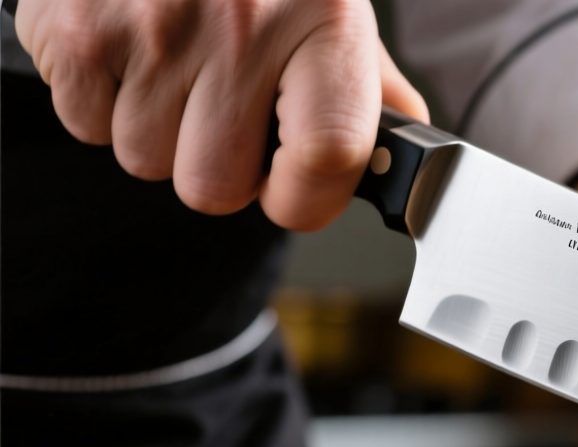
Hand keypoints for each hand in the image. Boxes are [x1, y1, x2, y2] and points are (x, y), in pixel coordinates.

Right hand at [14, 0, 427, 230]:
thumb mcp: (332, 14)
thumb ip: (372, 94)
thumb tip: (400, 165)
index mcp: (323, 26)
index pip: (326, 156)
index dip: (307, 198)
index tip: (296, 190)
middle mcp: (242, 27)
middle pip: (214, 188)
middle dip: (215, 165)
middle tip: (221, 107)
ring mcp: (154, 27)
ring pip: (145, 161)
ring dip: (157, 130)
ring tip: (175, 66)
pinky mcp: (78, 28)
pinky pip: (86, 126)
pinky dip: (102, 101)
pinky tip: (131, 53)